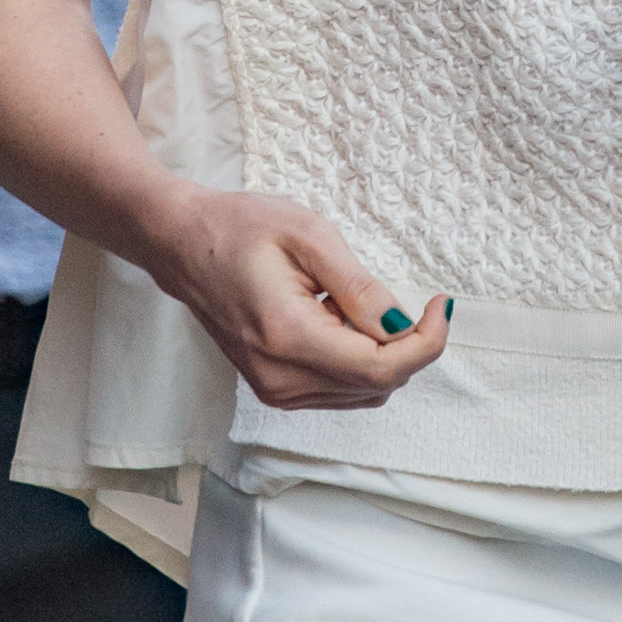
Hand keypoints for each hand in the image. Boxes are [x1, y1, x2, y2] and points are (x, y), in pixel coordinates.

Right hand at [148, 184, 449, 411]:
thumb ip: (359, 286)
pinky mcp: (275, 389)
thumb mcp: (308, 234)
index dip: (426, 343)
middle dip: (408, 346)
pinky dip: (358, 359)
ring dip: (381, 353)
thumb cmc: (240, 228)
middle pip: (377, 386)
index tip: (439, 304)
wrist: (181, 245)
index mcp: (288, 337)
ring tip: (350, 302)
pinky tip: (337, 319)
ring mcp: (275, 389)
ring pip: (363, 392)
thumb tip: (404, 326)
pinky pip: (341, 388)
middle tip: (406, 298)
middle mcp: (281, 378)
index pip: (380, 369)